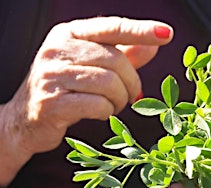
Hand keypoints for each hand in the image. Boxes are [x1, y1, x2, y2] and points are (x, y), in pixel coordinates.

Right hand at [0, 17, 172, 185]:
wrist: (26, 119)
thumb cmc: (67, 88)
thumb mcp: (93, 65)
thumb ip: (124, 55)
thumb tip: (155, 45)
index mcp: (69, 34)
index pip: (112, 27)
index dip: (141, 31)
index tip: (167, 33)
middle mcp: (57, 49)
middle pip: (115, 60)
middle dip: (132, 82)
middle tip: (133, 95)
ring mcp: (51, 76)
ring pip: (108, 83)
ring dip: (121, 99)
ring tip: (115, 105)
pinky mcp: (51, 103)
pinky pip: (97, 105)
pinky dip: (108, 112)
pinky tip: (101, 113)